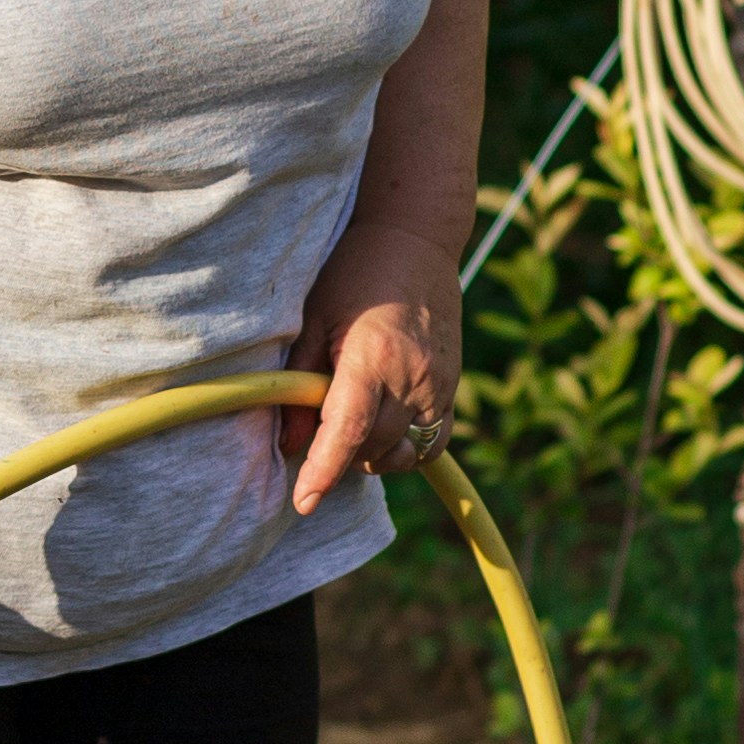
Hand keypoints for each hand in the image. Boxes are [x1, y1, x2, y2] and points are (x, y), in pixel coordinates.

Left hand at [281, 219, 459, 514]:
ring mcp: (439, 385)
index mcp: (372, 358)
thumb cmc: (353, 274)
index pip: (348, 433)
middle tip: (316, 432)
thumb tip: (291, 447)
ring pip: (403, 452)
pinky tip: (382, 430)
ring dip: (373, 454)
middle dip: (340, 454)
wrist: (415, 240)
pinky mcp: (453, 388)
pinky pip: (431, 442)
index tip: (303, 503)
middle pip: (373, 448)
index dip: (323, 473)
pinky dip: (405, 448)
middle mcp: (413, 377)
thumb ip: (300, 387)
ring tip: (350, 426)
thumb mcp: (313, 321)